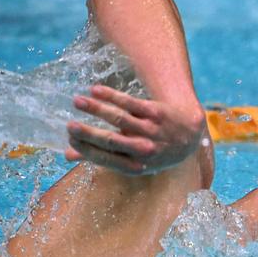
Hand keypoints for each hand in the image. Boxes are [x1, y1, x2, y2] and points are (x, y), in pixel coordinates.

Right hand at [65, 85, 205, 174]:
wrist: (189, 134)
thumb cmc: (154, 149)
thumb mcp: (132, 160)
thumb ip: (102, 156)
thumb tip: (68, 156)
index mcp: (136, 166)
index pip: (106, 159)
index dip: (87, 151)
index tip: (69, 140)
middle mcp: (145, 150)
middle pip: (112, 141)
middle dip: (89, 134)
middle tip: (69, 125)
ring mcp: (152, 130)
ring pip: (120, 119)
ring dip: (96, 109)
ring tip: (77, 101)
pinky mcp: (157, 112)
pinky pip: (131, 103)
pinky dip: (112, 96)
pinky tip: (95, 90)